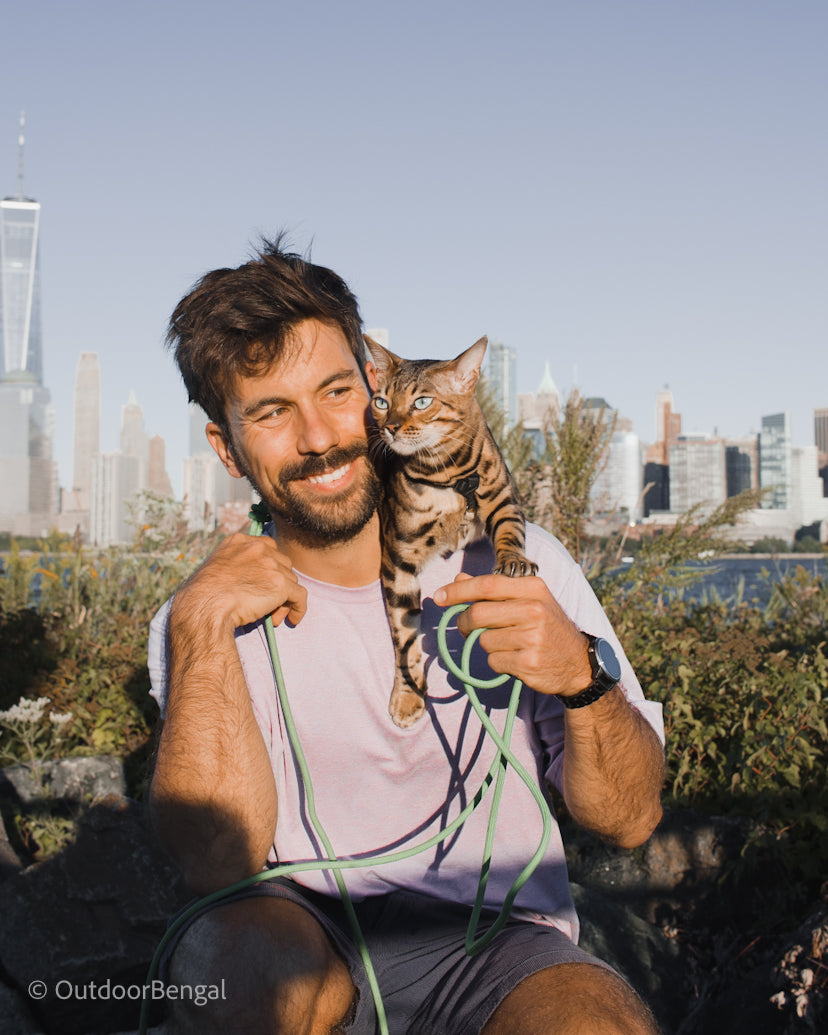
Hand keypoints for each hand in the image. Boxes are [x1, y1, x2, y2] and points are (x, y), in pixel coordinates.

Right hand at [172, 532, 307, 633]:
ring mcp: (271, 564)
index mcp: (239, 541)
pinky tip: (293, 619)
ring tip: (271, 617)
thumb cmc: (203, 596)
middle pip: (282, 565)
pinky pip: (300, 596)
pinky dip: (299, 608)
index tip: (264, 585)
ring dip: (283, 600)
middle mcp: (257, 548)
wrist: (204, 606)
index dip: (269, 569)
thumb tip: (250, 583)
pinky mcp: (280, 584)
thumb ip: (236, 567)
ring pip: (290, 581)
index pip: (267, 549)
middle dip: (277, 585)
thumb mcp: (216, 569)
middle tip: (268, 605)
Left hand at [433, 573, 591, 697]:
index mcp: (533, 589)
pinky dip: (498, 662)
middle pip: (477, 614)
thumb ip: (494, 590)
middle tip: (466, 629)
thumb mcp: (529, 600)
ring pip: (483, 640)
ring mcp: (531, 637)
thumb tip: (458, 579)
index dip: (458, 591)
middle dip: (464, 623)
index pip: (486, 585)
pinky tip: (516, 659)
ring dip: (488, 645)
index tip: (439, 596)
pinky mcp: (527, 663)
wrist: (579, 663)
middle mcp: (534, 610)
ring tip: (510, 645)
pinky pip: (493, 661)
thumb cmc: (548, 626)